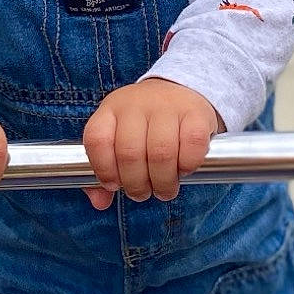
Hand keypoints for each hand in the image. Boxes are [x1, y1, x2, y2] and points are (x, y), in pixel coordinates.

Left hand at [82, 78, 223, 209]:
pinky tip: (184, 169)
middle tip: (144, 193)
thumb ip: (106, 170)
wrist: (182, 91)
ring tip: (165, 189)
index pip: (97, 140)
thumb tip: (100, 202)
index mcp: (111, 109)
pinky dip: (188, 166)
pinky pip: (192, 146)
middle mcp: (136, 103)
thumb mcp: (119, 138)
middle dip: (136, 184)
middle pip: (129, 153)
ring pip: (161, 153)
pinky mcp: (196, 112)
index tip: (114, 185)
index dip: (104, 170)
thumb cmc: (146, 124)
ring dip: (163, 181)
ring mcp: (167, 105)